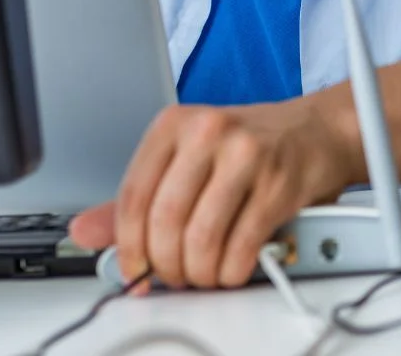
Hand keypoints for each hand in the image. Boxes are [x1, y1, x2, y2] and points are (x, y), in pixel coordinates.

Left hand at [69, 95, 355, 288]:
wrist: (315, 131)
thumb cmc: (249, 147)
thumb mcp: (187, 160)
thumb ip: (139, 197)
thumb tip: (84, 230)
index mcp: (175, 124)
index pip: (132, 196)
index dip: (128, 247)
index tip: (135, 271)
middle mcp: (208, 131)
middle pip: (165, 221)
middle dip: (166, 265)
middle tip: (175, 276)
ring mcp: (246, 154)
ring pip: (201, 238)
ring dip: (199, 273)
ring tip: (205, 273)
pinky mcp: (278, 182)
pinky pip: (241, 247)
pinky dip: (232, 272)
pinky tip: (233, 267)